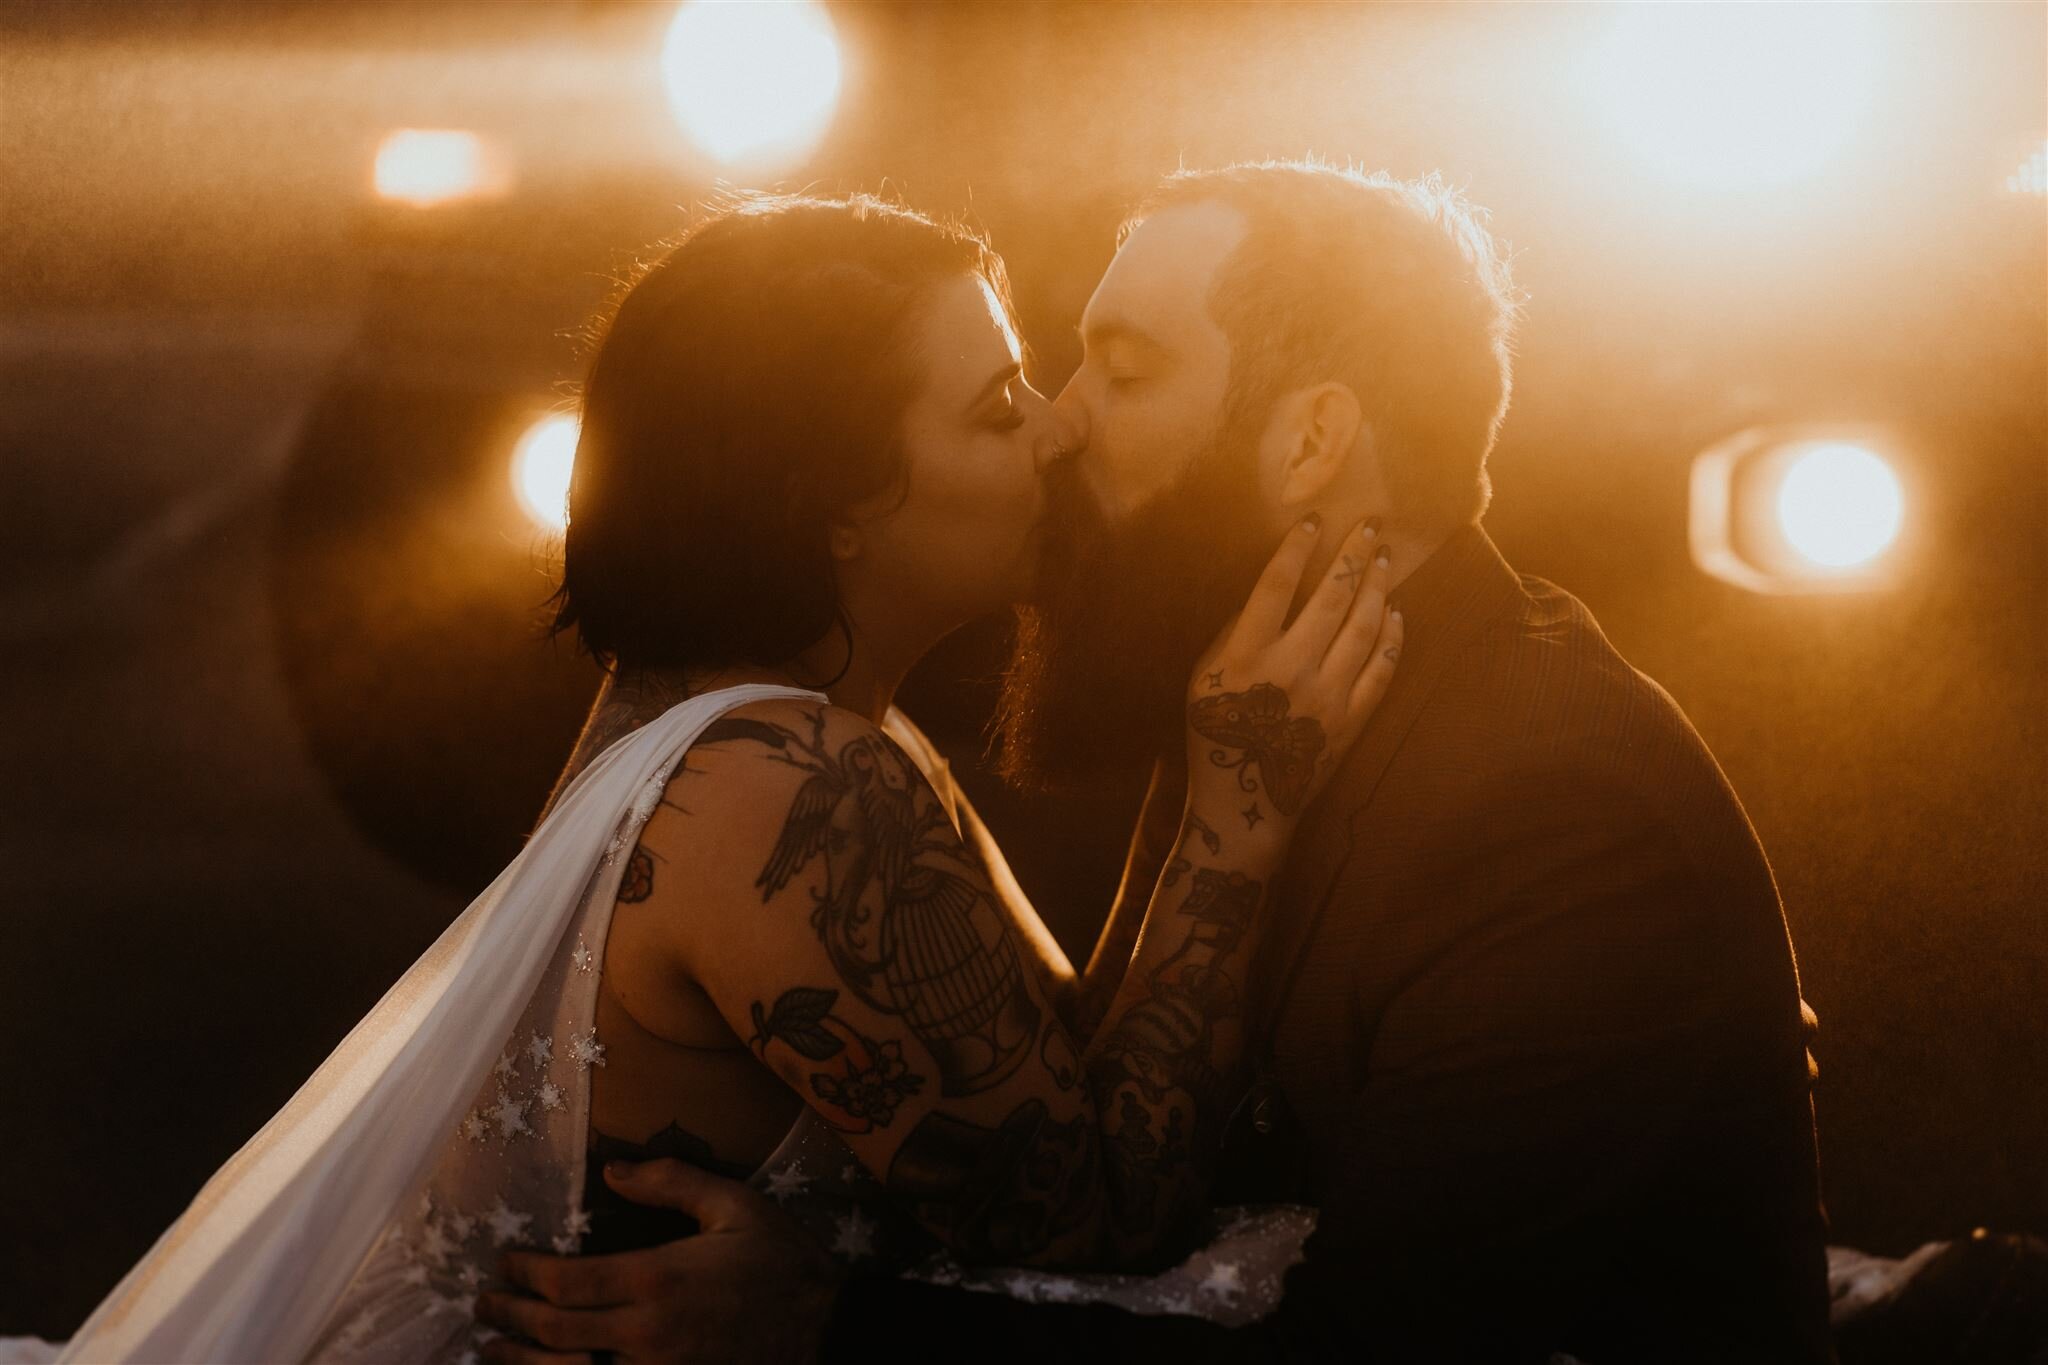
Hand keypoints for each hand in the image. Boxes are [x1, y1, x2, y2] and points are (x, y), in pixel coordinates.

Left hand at [478, 1160, 837, 1364]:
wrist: (827, 1332)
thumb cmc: (782, 1264)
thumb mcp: (735, 1205)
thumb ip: (672, 1180)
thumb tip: (612, 1170)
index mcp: (655, 1278)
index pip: (563, 1282)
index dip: (522, 1273)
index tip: (502, 1261)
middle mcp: (643, 1332)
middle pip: (552, 1333)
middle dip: (507, 1318)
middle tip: (483, 1303)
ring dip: (519, 1364)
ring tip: (492, 1349)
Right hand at [1183, 515, 1401, 832]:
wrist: (1246, 803)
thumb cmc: (1215, 733)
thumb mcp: (1204, 677)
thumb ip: (1234, 633)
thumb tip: (1272, 589)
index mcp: (1245, 657)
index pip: (1275, 587)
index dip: (1296, 549)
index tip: (1315, 519)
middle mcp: (1290, 671)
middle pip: (1330, 598)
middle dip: (1353, 555)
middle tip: (1372, 525)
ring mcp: (1327, 697)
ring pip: (1363, 627)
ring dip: (1377, 587)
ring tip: (1385, 560)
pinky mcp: (1352, 721)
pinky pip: (1381, 671)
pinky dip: (1392, 638)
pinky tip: (1396, 614)